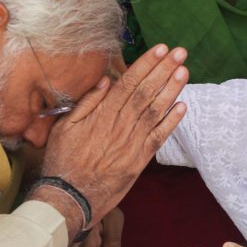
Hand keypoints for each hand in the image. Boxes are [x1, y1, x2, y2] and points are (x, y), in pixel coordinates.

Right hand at [41, 44, 187, 222]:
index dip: (146, 64)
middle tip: (179, 53)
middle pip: (147, 92)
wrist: (70, 197)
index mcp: (103, 114)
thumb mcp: (65, 127)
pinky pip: (159, 137)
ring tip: (183, 71)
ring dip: (172, 89)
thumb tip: (105, 80)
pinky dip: (172, 121)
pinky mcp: (139, 160)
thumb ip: (87, 102)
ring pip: (156, 110)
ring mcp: (132, 142)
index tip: (160, 49)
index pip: (129, 82)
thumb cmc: (63, 161)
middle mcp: (121, 125)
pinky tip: (183, 106)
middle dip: (164, 70)